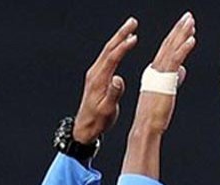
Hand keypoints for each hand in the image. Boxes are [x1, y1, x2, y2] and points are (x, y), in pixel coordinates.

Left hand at [72, 17, 138, 144]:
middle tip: (132, 22)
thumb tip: (119, 80)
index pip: (112, 58)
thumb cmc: (97, 120)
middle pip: (109, 48)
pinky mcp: (97, 76)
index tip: (134, 38)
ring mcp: (95, 73)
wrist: (85, 127)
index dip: (123, 47)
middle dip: (121, 34)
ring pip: (108, 50)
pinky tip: (122, 44)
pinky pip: (108, 57)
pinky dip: (116, 47)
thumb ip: (113, 94)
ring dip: (119, 37)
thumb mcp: (107, 110)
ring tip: (130, 28)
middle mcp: (95, 73)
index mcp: (98, 80)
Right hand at [130, 11, 196, 134]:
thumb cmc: (154, 116)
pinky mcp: (165, 81)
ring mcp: (159, 74)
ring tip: (191, 22)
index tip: (185, 25)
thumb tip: (182, 70)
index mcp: (155, 71)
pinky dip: (183, 49)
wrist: (146, 126)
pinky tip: (192, 39)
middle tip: (188, 16)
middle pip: (168, 44)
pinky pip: (175, 60)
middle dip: (179, 28)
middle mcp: (155, 69)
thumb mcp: (166, 92)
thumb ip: (174, 79)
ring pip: (172, 49)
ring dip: (182, 34)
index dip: (176, 35)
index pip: (167, 49)